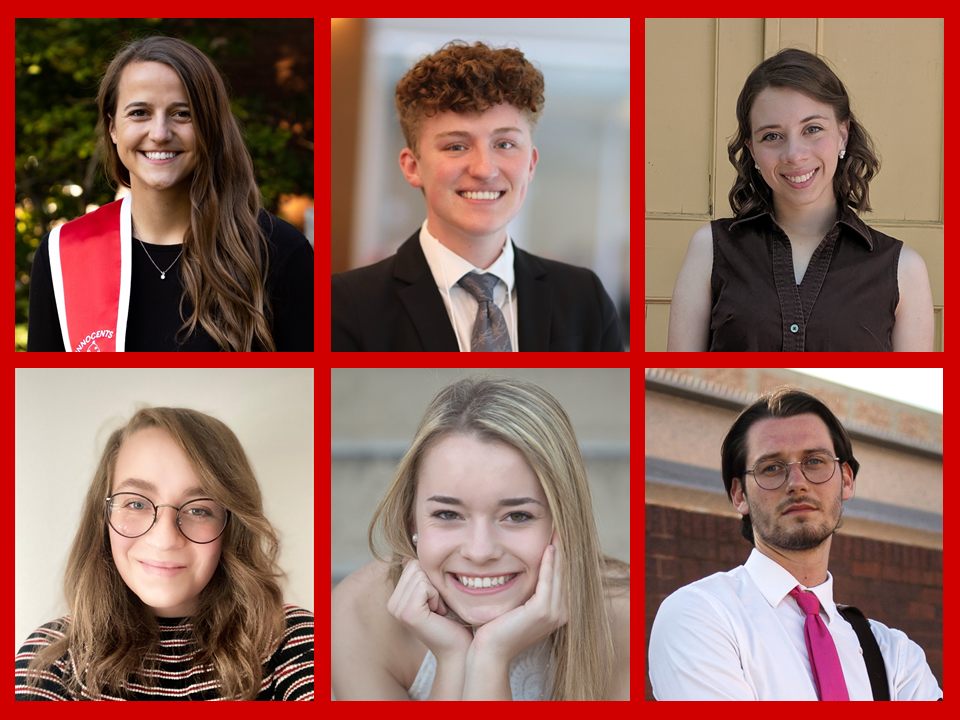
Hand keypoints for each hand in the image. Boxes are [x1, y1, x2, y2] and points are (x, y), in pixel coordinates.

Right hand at [387, 557, 473, 661]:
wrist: (458, 648)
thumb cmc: (452, 620)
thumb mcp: (435, 593)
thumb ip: (421, 575)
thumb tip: (410, 551)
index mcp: (395, 598)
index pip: (412, 564)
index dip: (430, 577)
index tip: (436, 600)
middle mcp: (392, 604)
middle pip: (415, 566)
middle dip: (433, 582)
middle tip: (438, 605)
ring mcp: (397, 609)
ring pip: (420, 574)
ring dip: (436, 590)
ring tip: (439, 610)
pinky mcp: (408, 613)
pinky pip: (424, 585)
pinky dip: (437, 596)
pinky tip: (439, 613)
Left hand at [470, 531, 568, 664]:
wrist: (490, 649)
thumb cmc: (499, 627)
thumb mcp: (519, 604)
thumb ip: (529, 590)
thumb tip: (528, 568)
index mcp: (558, 612)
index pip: (563, 577)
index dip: (562, 555)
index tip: (557, 534)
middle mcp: (561, 614)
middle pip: (565, 574)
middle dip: (563, 549)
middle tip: (560, 526)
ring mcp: (554, 614)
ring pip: (559, 575)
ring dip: (559, 552)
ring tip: (557, 531)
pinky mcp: (543, 612)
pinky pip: (548, 581)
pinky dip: (549, 564)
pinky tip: (548, 549)